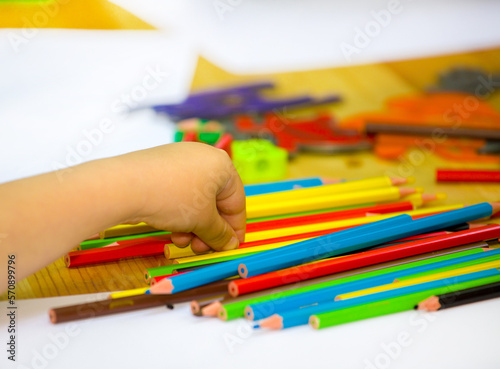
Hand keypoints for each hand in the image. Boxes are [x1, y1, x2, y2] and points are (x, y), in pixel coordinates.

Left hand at [122, 142, 245, 252]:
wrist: (125, 185)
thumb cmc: (173, 198)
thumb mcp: (202, 221)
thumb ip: (220, 234)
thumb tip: (231, 244)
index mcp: (221, 164)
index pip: (237, 201)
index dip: (235, 228)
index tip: (230, 246)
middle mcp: (203, 158)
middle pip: (215, 202)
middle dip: (209, 229)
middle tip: (201, 248)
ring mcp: (180, 160)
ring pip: (195, 201)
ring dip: (193, 226)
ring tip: (181, 241)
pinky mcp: (160, 167)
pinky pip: (178, 194)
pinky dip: (179, 214)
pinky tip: (171, 230)